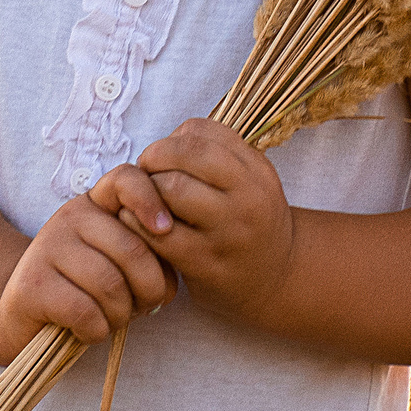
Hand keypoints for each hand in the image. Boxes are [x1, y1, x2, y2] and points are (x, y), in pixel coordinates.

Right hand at [0, 193, 172, 352]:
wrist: (25, 315)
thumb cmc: (87, 289)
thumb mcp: (121, 264)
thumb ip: (150, 259)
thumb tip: (167, 281)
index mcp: (95, 203)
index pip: (125, 178)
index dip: (151, 199)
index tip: (165, 229)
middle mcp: (69, 217)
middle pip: (131, 249)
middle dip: (149, 290)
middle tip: (143, 307)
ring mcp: (47, 248)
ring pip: (110, 284)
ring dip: (122, 315)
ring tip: (113, 319)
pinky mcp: (33, 285)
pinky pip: (85, 311)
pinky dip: (97, 330)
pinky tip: (89, 330)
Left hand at [96, 118, 293, 326]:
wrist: (274, 278)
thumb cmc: (249, 221)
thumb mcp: (250, 181)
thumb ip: (216, 155)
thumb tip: (165, 144)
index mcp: (257, 171)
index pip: (203, 132)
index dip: (172, 139)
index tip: (163, 156)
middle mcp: (248, 199)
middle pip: (187, 154)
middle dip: (154, 157)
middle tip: (146, 172)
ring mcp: (228, 233)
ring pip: (172, 189)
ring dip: (146, 189)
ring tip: (145, 198)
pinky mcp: (205, 264)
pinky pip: (159, 233)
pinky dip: (137, 221)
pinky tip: (138, 222)